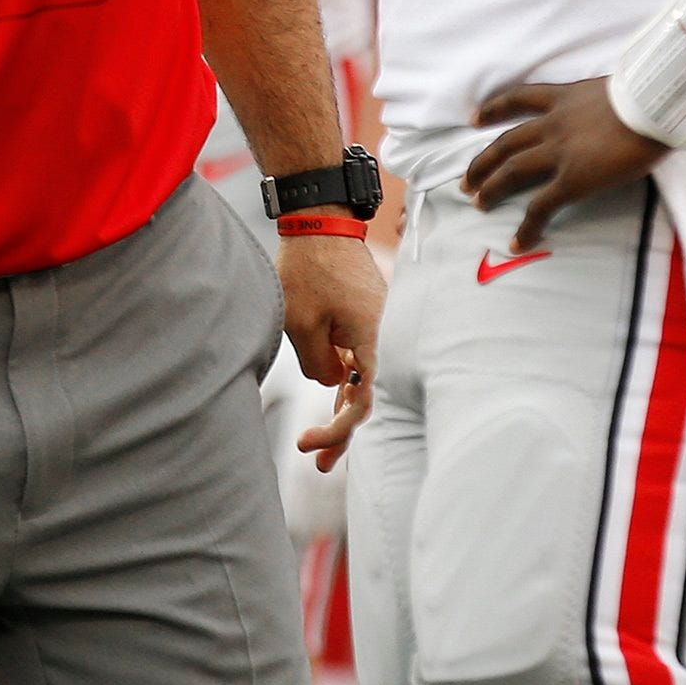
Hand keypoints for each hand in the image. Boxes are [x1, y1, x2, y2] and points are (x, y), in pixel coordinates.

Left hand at [277, 235, 383, 472]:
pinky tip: (333, 399)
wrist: (321, 221)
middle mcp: (384, 337)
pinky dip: (346, 382)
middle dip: (343, 433)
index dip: (338, 430)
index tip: (308, 443)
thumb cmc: (309, 269)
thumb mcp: (302, 325)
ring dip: (343, 410)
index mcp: (374, 339)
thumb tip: (334, 382)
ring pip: (364, 380)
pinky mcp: (366, 320)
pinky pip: (361, 360)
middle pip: (370, 397)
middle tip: (319, 463)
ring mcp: (377, 328)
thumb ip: (319, 365)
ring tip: (320, 448)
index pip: (364, 403)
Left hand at [462, 78, 665, 249]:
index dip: (494, 109)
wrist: (654, 106)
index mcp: (564, 97)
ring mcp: (559, 152)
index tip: (475, 118)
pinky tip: (516, 242)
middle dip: (483, 162)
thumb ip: (607, 102)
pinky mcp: (571, 180)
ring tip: (477, 203)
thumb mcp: (620, 88)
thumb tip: (621, 109)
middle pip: (506, 143)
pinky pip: (541, 207)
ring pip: (512, 171)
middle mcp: (553, 123)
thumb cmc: (650, 94)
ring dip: (491, 188)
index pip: (520, 99)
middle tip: (467, 180)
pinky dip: (526, 227)